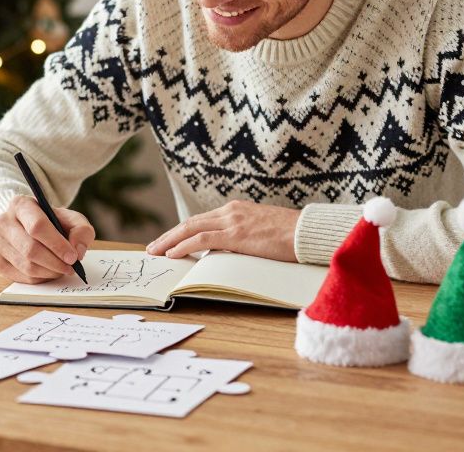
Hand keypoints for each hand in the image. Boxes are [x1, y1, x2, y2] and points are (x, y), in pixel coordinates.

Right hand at [0, 195, 95, 283]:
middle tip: (70, 267)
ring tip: (62, 269)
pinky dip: (40, 278)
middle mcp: (3, 222)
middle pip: (30, 249)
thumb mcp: (70, 219)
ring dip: (49, 272)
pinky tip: (48, 271)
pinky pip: (22, 277)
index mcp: (20, 205)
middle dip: (55, 262)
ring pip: (26, 266)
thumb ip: (81, 230)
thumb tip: (78, 250)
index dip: (57, 244)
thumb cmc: (51, 223)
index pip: (37, 226)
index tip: (72, 257)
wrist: (28, 228)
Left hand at [146, 200, 298, 261]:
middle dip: (169, 235)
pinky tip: (172, 254)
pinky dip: (183, 246)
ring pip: (191, 229)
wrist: (309, 233)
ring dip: (170, 241)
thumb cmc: (292, 236)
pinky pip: (202, 240)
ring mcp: (232, 221)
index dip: (182, 231)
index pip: (202, 220)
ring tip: (156, 252)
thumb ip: (244, 236)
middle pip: (191, 222)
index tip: (169, 240)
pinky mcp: (236, 235)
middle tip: (153, 247)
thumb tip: (230, 251)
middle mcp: (231, 211)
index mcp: (237, 209)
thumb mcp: (263, 231)